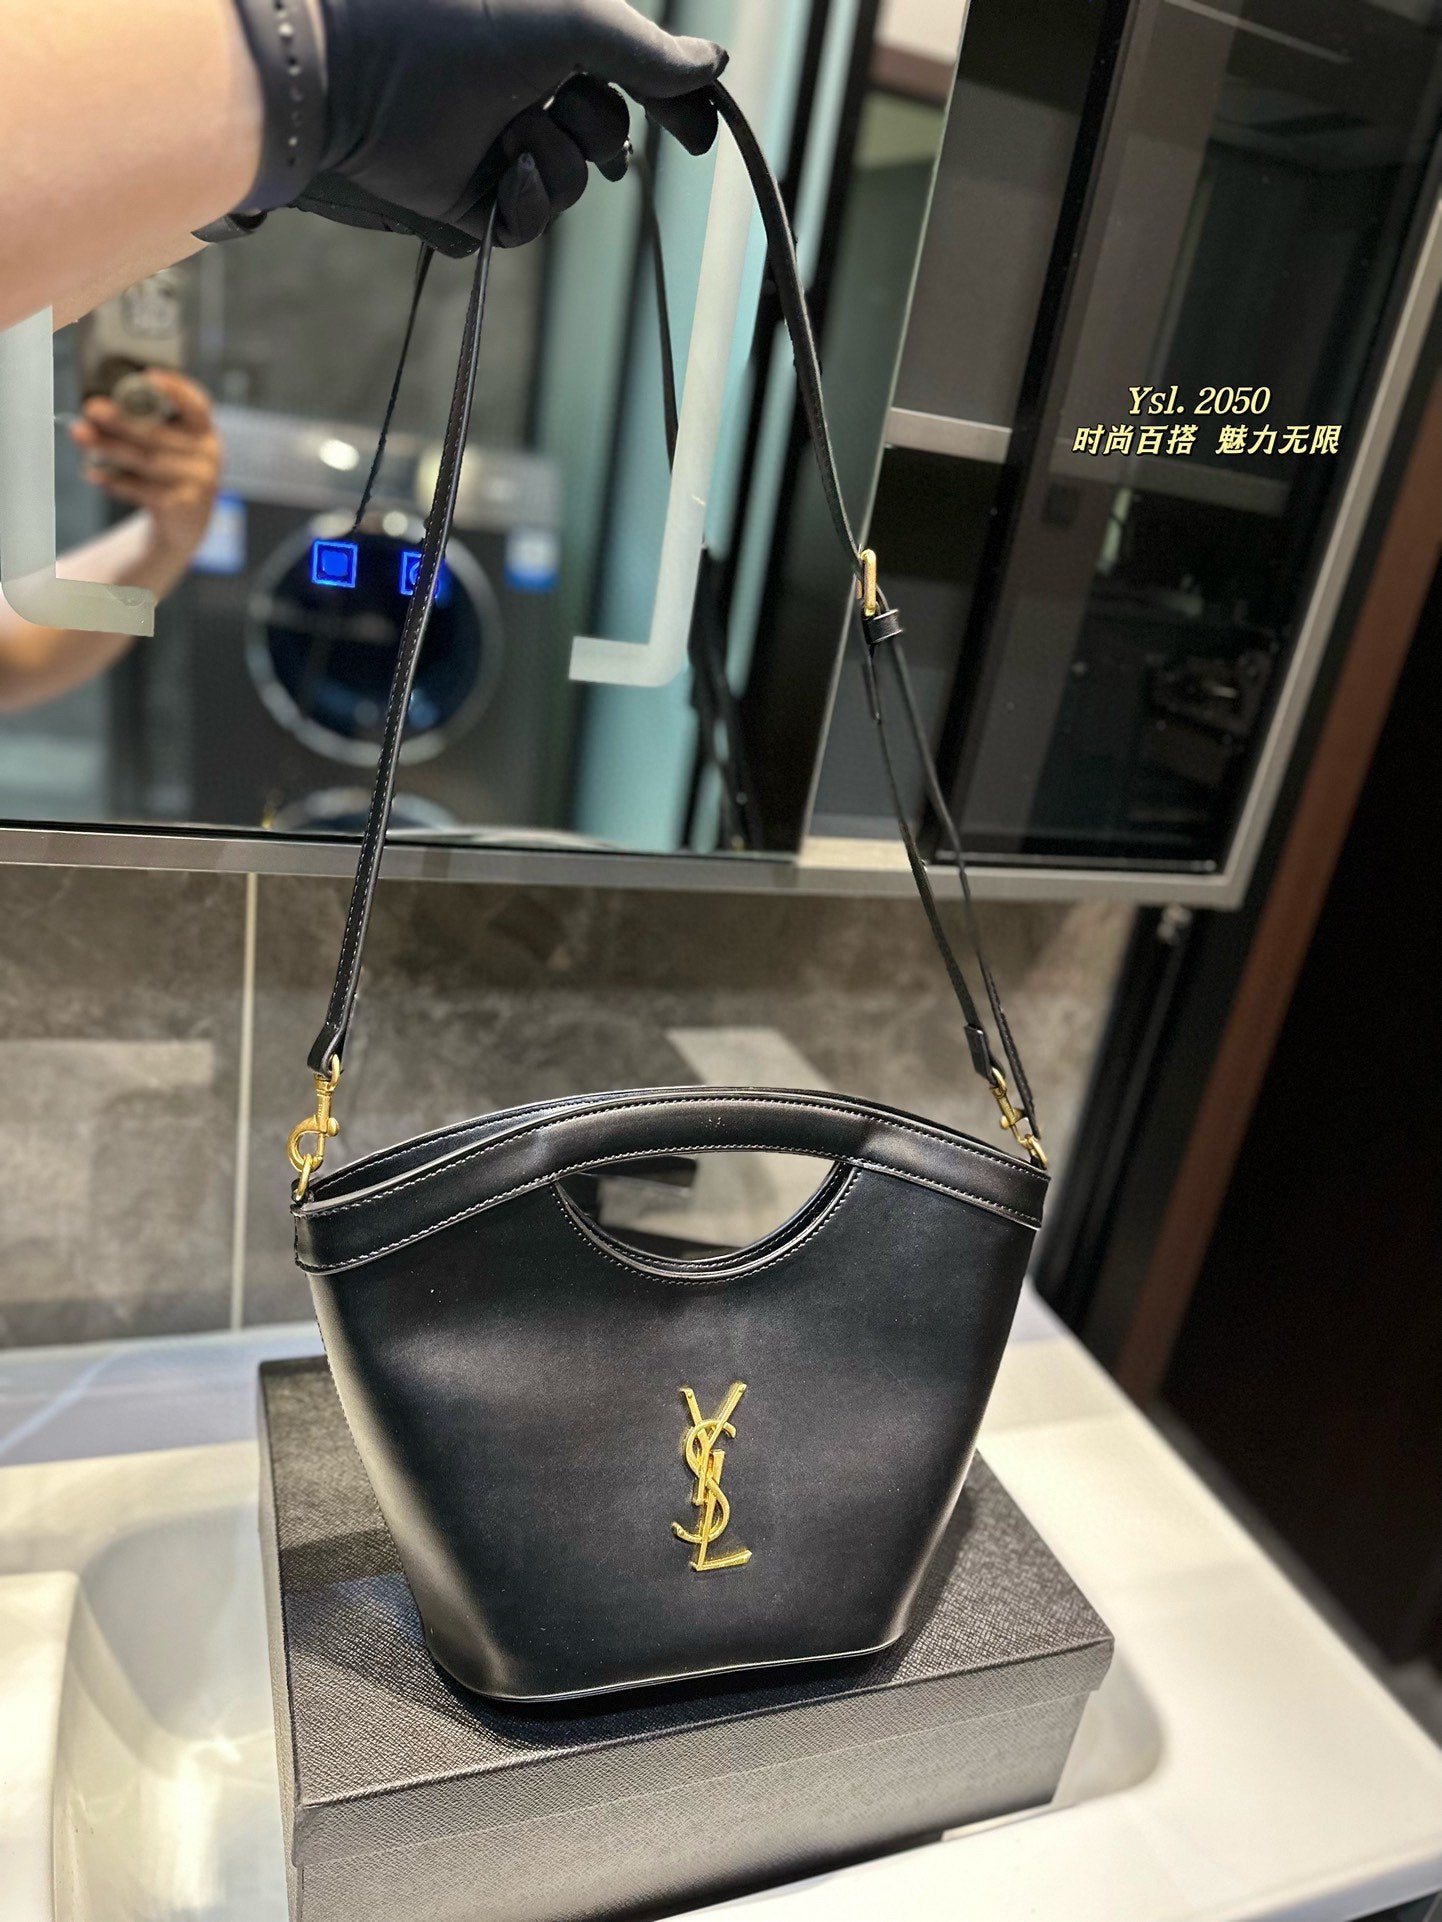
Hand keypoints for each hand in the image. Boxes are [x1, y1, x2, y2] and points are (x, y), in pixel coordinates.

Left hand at [70, 372, 220, 565]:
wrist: (185, 522)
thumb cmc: (167, 471)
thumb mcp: (168, 444)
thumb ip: (145, 425)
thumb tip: (96, 411)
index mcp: (204, 430)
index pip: (196, 405)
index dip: (175, 390)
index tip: (150, 376)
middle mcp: (207, 454)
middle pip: (159, 434)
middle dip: (121, 420)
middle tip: (92, 409)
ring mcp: (198, 482)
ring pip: (147, 461)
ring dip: (110, 447)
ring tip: (82, 436)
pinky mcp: (182, 506)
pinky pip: (142, 490)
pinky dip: (115, 481)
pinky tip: (94, 473)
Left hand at [303, 0, 726, 246]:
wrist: (357, 69)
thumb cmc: (457, 21)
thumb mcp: (574, 20)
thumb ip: (647, 51)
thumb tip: (716, 65)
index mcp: (549, 37)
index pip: (631, 79)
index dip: (672, 107)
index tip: (698, 137)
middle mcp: (526, 91)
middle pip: (610, 137)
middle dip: (598, 127)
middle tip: (558, 102)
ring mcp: (498, 149)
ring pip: (575, 185)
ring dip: (558, 160)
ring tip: (511, 131)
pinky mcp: (472, 200)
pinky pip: (533, 224)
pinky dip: (529, 200)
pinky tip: (504, 170)